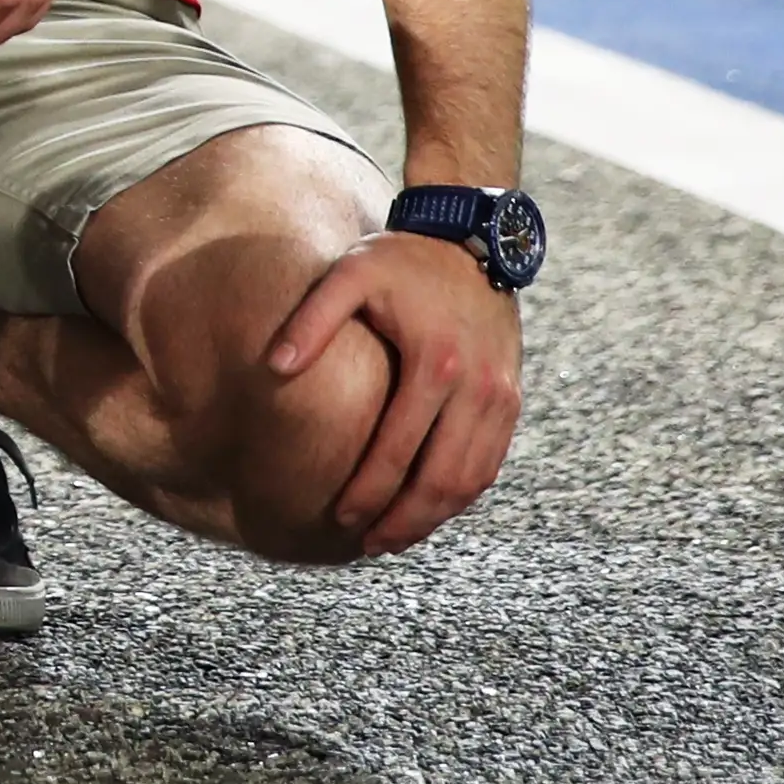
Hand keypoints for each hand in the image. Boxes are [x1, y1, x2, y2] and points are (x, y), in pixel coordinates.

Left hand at [269, 228, 524, 553]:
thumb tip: (273, 368)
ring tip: (395, 537)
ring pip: (473, 479)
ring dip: (436, 515)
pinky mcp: (511, 398)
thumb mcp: (350, 273)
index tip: (340, 518)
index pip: (398, 450)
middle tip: (367, 545)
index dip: (370, 491)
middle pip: (442, 478)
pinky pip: (490, 461)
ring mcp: (502, 397)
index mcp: (434, 365)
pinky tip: (431, 507)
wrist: (472, 238)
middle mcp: (477, 388)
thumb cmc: (401, 257)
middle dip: (404, 519)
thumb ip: (311, 320)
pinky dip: (462, 492)